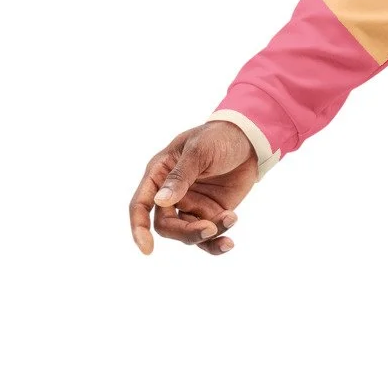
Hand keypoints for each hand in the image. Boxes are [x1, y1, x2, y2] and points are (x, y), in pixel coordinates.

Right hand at [128, 121, 258, 255]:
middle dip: (186, 232)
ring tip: (230, 219)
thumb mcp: (198, 151)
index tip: (147, 249)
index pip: (140, 205)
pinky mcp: (211, 213)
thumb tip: (160, 202)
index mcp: (159, 175)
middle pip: (166, 226)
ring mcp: (191, 206)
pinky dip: (217, 243)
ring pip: (188, 235)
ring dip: (207, 235)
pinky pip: (208, 237)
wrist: (249, 140)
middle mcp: (171, 194)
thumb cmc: (217, 138)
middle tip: (210, 228)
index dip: (139, 228)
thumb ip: (180, 177)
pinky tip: (230, 242)